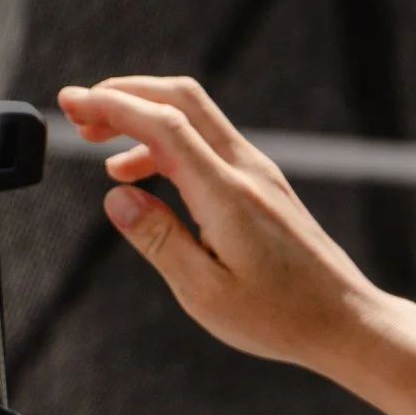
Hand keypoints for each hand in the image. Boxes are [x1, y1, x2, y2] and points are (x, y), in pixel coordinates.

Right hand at [59, 76, 384, 371]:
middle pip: (181, 98)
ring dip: (144, 119)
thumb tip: (115, 197)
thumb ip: (157, 239)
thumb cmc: (279, 317)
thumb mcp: (204, 293)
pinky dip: (168, 144)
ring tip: (101, 150)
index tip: (70, 100)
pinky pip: (208, 144)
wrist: (344, 320)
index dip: (112, 105)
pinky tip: (143, 176)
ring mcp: (258, 173)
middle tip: (79, 112)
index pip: (163, 125)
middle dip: (125, 94)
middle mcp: (246, 170)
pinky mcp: (262, 185)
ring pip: (195, 117)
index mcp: (227, 194)